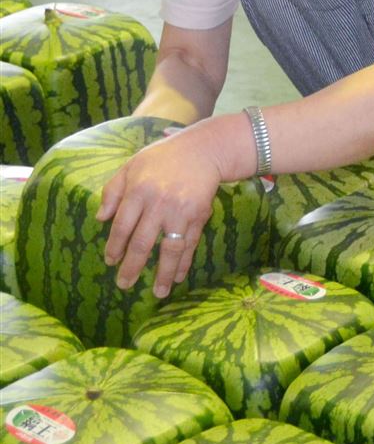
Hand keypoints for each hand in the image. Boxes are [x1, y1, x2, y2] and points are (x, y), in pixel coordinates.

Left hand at [96, 128, 222, 298]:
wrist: (202, 151)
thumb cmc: (162, 158)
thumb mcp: (131, 166)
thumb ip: (113, 191)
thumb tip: (100, 218)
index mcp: (138, 191)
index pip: (122, 227)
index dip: (114, 247)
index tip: (110, 261)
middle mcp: (159, 204)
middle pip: (142, 243)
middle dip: (132, 267)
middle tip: (124, 284)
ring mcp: (181, 212)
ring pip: (170, 249)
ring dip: (163, 273)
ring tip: (158, 292)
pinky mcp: (199, 216)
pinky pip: (191, 244)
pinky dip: (185, 262)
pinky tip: (178, 276)